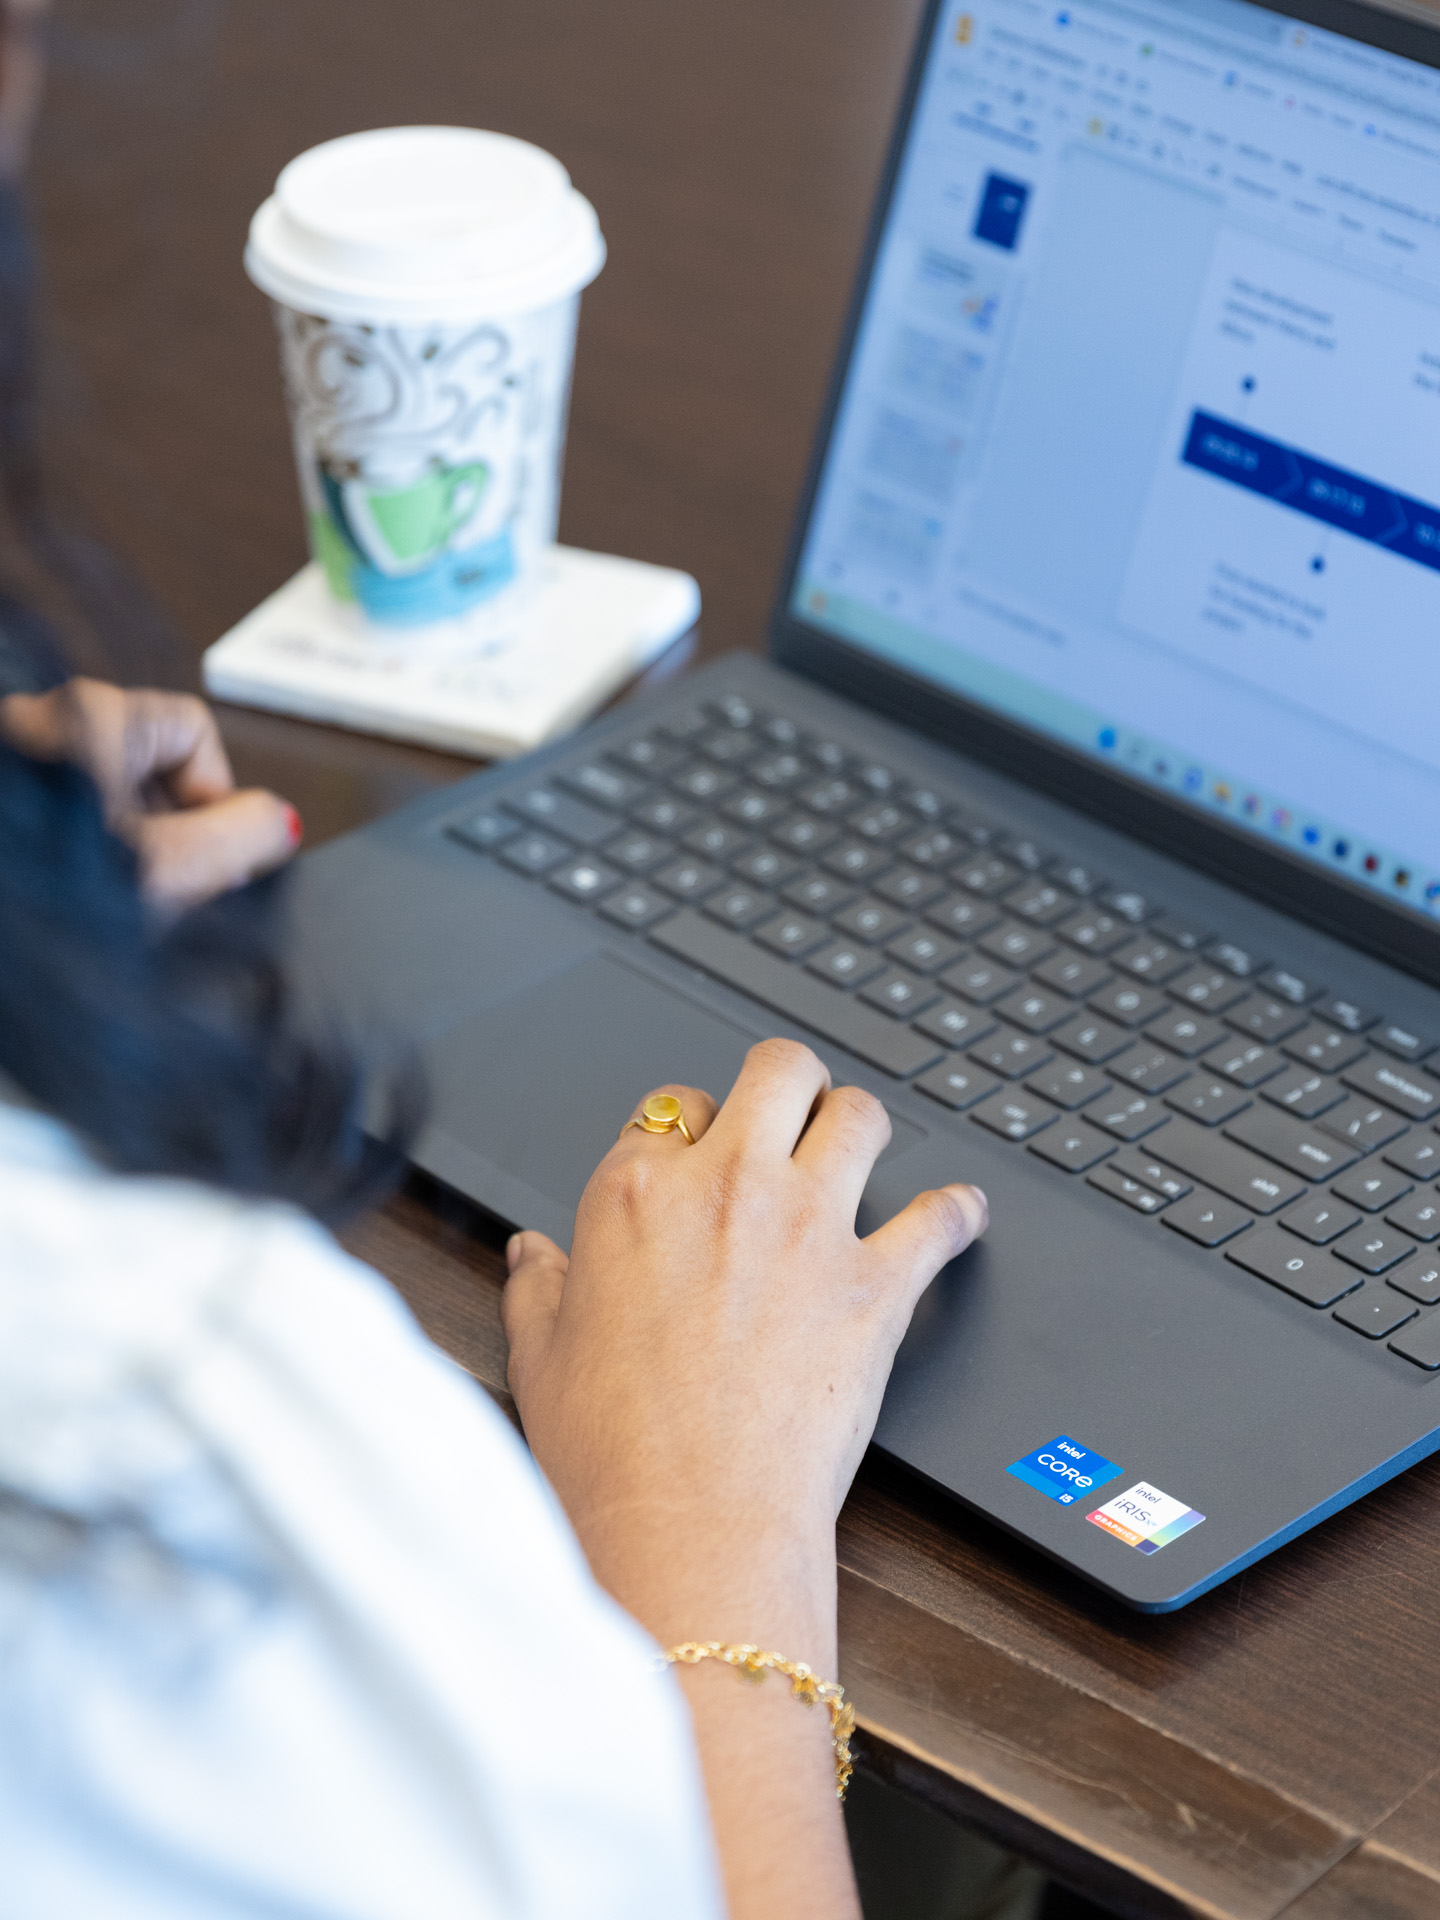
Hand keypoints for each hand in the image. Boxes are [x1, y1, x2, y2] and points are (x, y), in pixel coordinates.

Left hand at [0, 677, 300, 908]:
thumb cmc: (42, 904)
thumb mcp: (168, 877)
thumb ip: (240, 839)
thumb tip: (275, 820)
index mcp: (88, 717)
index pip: (191, 729)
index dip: (217, 795)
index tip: (213, 857)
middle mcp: (35, 723)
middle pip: (143, 762)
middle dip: (167, 827)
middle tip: (163, 893)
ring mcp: (11, 769)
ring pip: (96, 796)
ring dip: (120, 850)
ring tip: (107, 908)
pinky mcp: (5, 813)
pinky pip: (56, 821)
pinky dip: (75, 860)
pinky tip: (69, 906)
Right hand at [502, 1039, 986, 1918]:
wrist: (689, 1521)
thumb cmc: (609, 1450)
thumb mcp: (540, 1355)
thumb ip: (538, 1286)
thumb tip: (530, 1253)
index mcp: (637, 1192)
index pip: (674, 1106)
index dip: (691, 1124)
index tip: (700, 1148)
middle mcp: (728, 1187)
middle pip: (779, 1071)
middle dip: (789, 1082)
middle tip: (792, 1110)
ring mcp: (810, 1228)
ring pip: (861, 1115)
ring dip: (862, 1126)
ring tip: (863, 1147)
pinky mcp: (877, 1283)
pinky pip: (940, 1218)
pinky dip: (957, 1213)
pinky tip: (959, 1215)